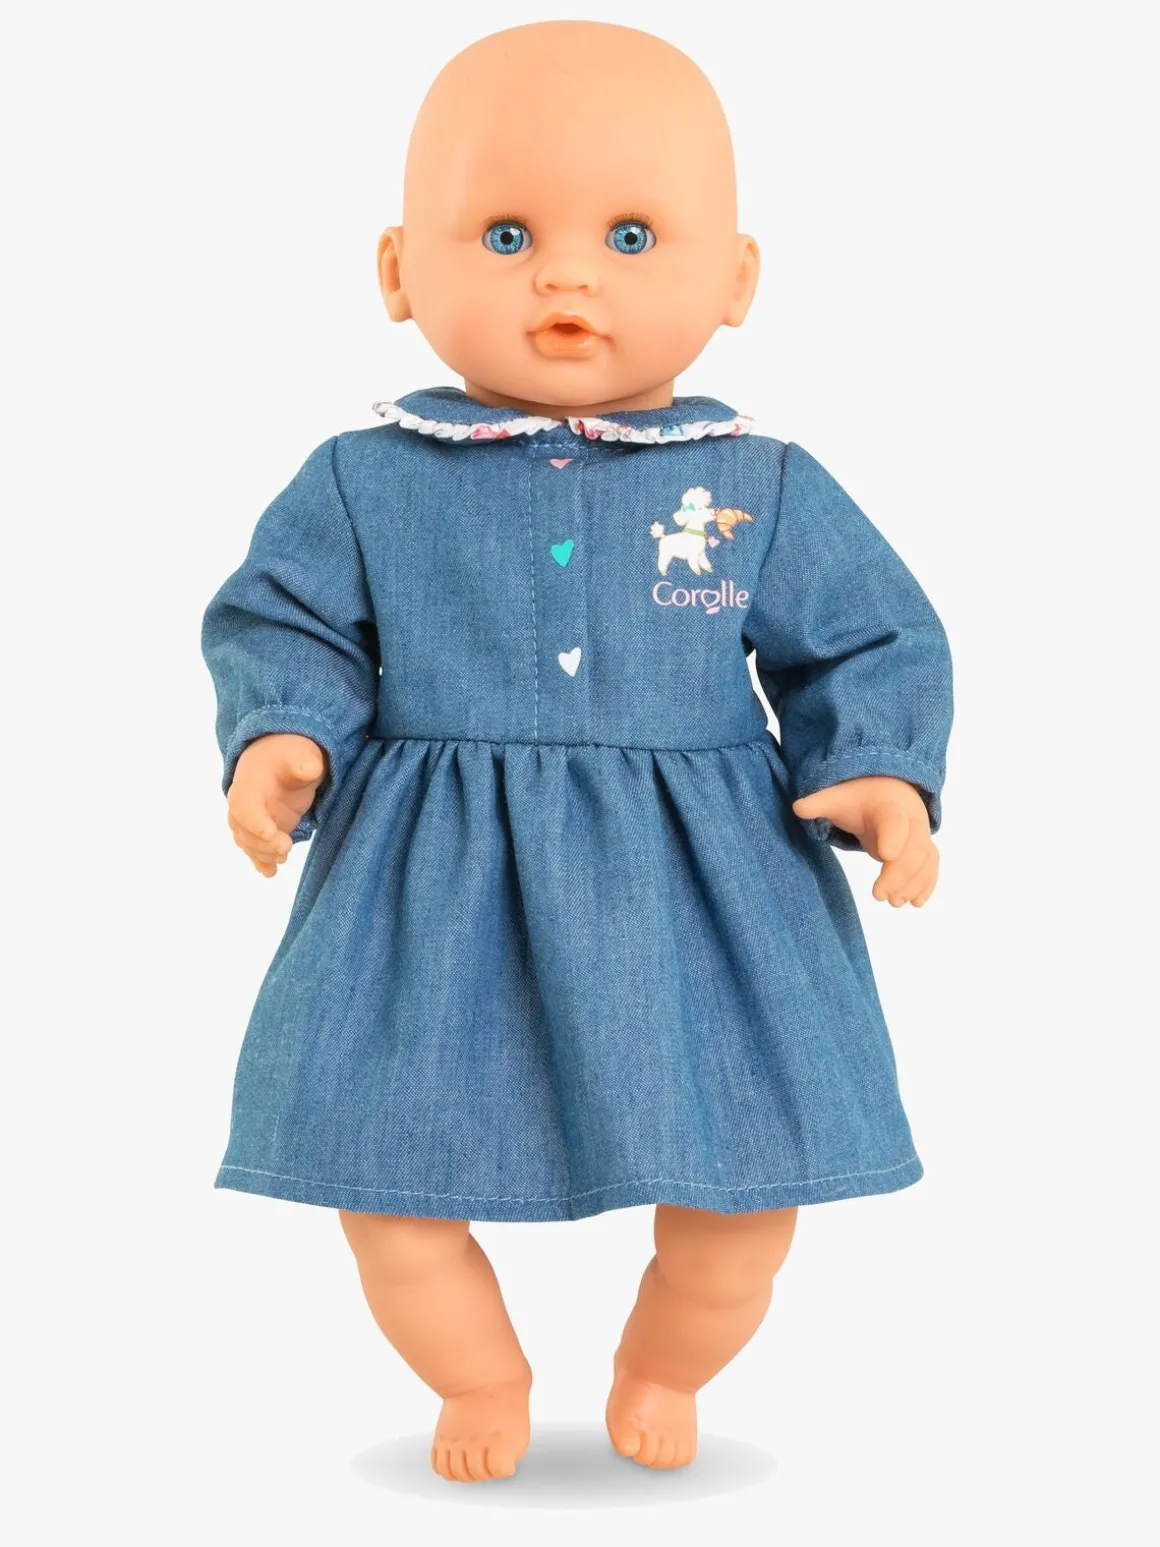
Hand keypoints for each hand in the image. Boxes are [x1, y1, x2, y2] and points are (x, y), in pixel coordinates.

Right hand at [226, 733, 327, 876]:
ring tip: (283, 857)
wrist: (282, 758)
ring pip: (248, 843)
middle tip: (286, 846)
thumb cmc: (291, 756)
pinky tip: (270, 872)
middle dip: (262, 843)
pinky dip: (261, 862)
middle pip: (243, 830)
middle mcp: (243, 804)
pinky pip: (254, 849)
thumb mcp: (300, 754)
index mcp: (247, 784)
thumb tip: (310, 769)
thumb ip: (303, 763)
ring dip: (263, 854)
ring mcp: (251, 819)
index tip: (273, 833)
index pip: (244, 806)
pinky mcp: (261, 830)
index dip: (255, 822)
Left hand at [792, 776, 939, 907]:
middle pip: (914, 849)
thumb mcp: (839, 798)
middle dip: (900, 874)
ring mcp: (921, 836)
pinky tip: (915, 903)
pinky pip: (932, 867)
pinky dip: (926, 885)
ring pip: (926, 861)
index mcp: (889, 808)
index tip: (887, 854)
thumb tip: (797, 807)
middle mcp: (911, 822)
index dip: (893, 837)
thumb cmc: (860, 799)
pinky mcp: (925, 850)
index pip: (895, 822)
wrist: (890, 791)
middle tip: (879, 896)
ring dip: (913, 884)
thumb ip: (820, 803)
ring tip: (893, 903)